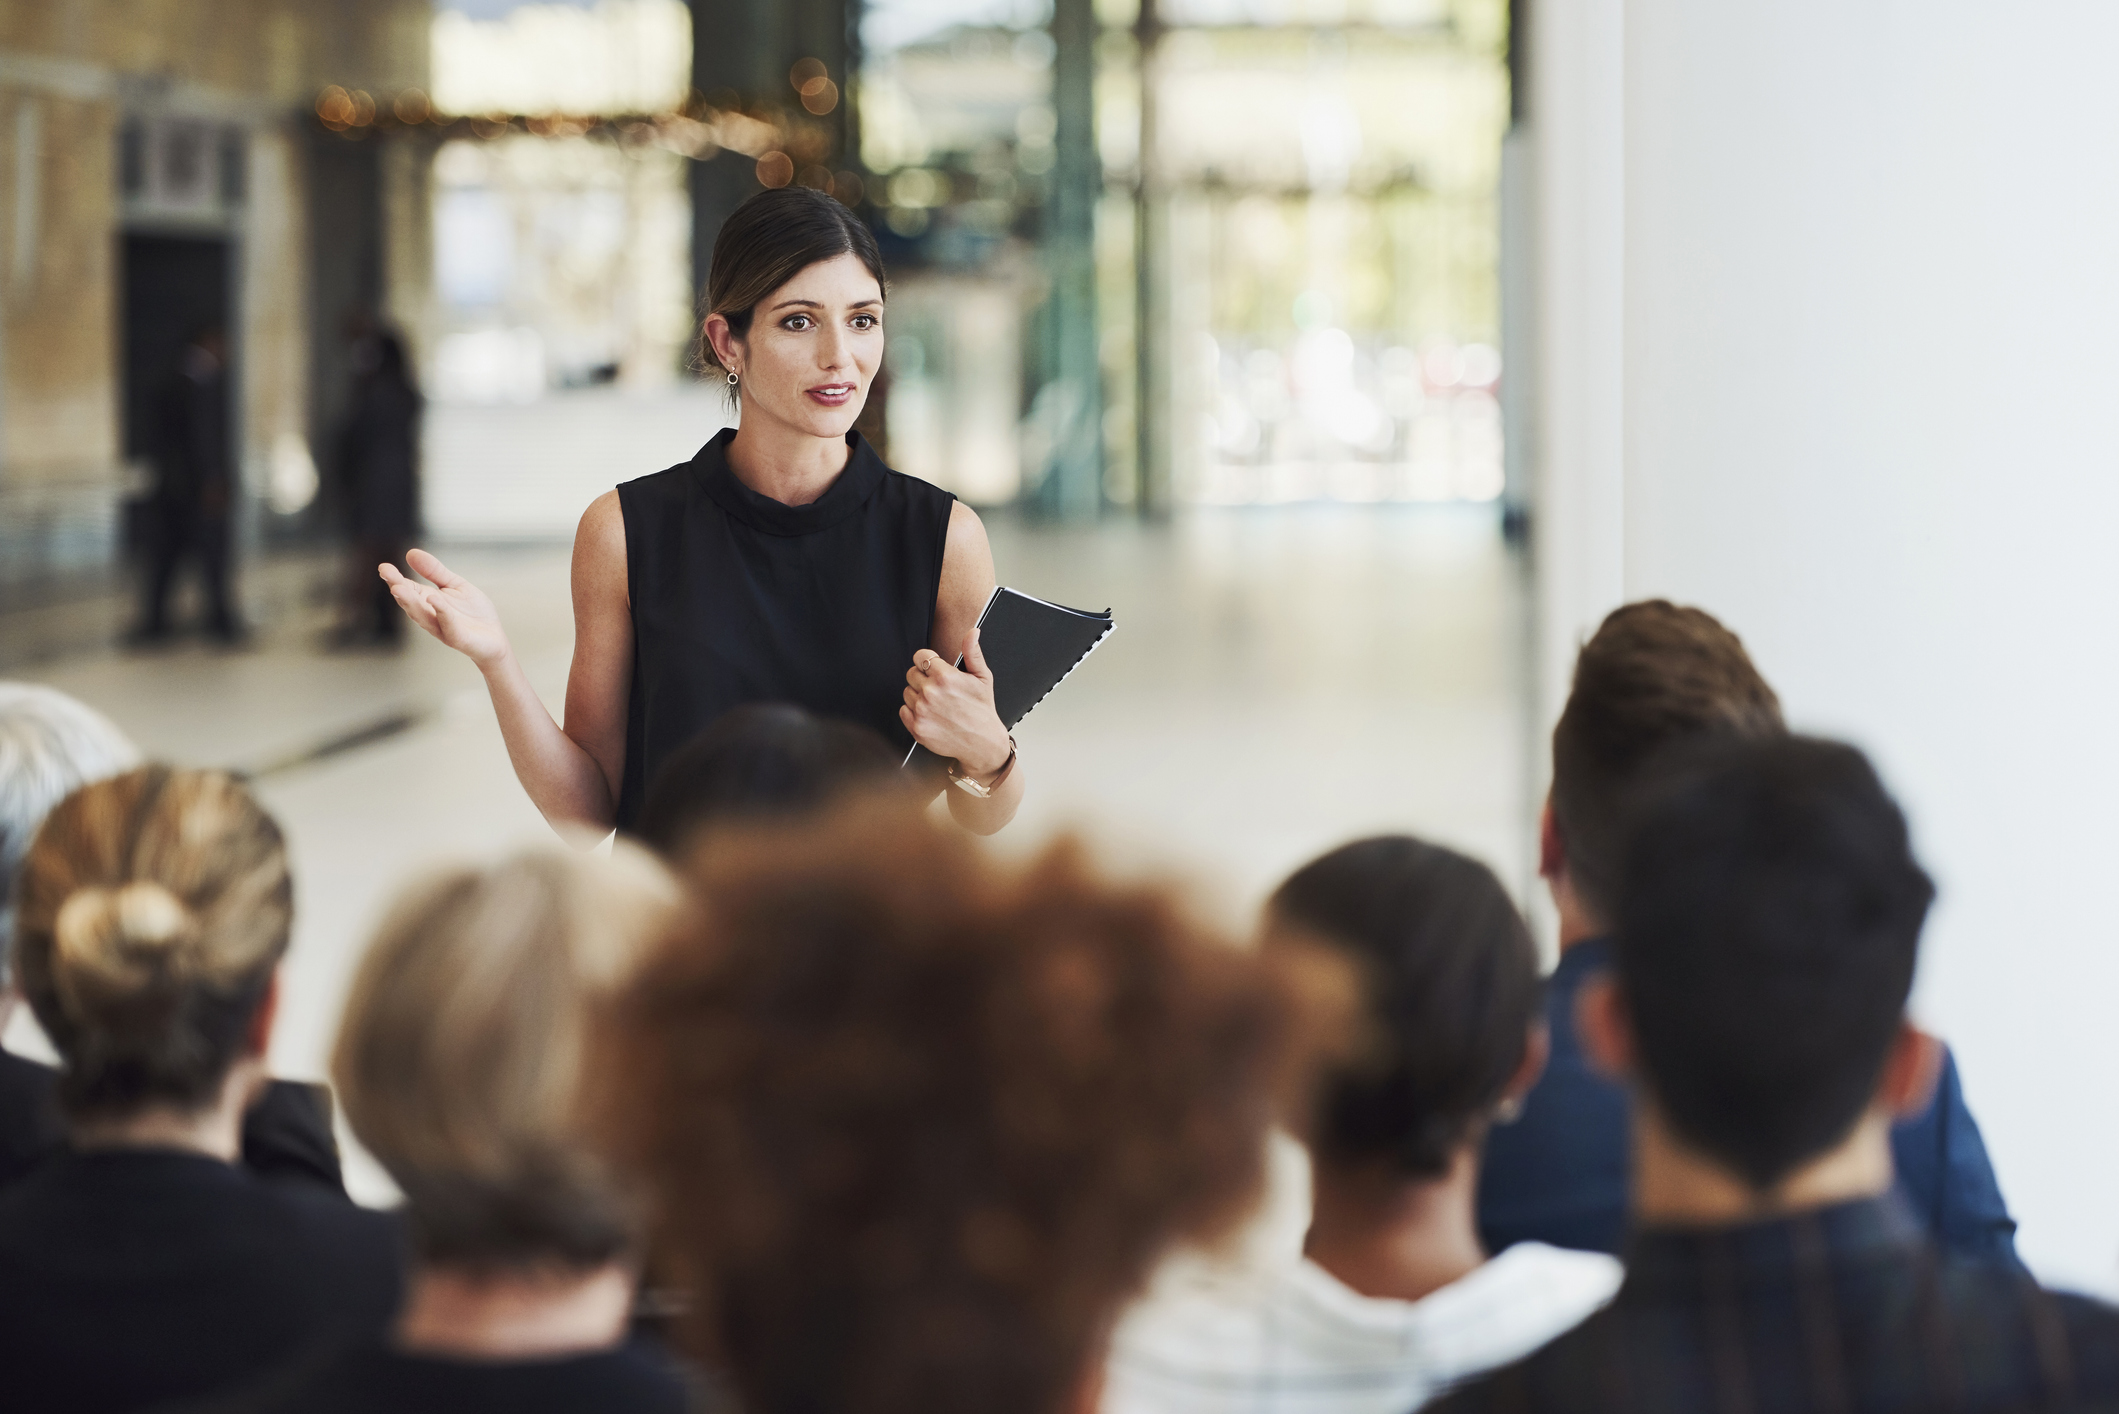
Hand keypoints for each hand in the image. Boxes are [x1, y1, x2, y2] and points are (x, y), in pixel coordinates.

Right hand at [380, 549, 511, 667]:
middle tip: (387, 574)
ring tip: (399, 588)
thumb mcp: (455, 585)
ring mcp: (443, 628)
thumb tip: (411, 553)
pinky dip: (440, 612)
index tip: (383, 567)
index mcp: (428, 601)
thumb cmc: (473, 613)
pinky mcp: (458, 638)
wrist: (495, 639)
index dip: (395, 578)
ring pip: (423, 616)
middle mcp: (431, 615)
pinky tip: (433, 599)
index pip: (408, 588)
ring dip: (410, 602)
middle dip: (399, 589)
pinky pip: (448, 625)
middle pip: (411, 602)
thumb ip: (435, 571)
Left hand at [901, 628, 1011, 776]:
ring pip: (907, 692)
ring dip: (918, 695)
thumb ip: (973, 652)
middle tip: (939, 689)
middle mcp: (930, 692)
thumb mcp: (982, 677)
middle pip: (911, 673)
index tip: (934, 669)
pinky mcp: (916, 727)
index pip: (920, 656)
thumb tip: (973, 632)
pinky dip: (913, 712)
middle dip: (923, 678)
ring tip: (936, 704)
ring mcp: (921, 711)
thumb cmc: (982, 709)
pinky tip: (930, 714)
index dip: (928, 662)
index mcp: (945, 677)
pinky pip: (903, 710)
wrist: (982, 742)